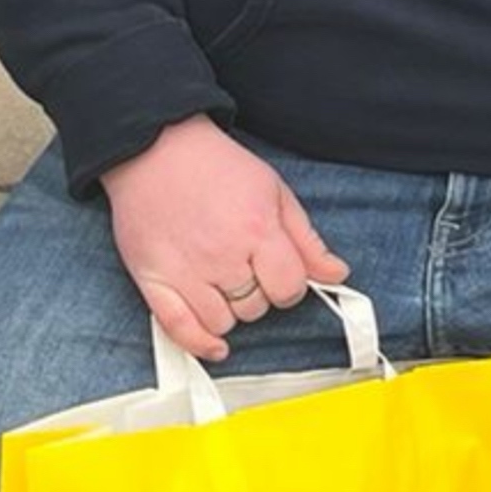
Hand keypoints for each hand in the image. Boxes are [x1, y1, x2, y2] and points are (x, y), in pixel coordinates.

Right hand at [101, 115, 348, 360]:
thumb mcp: (274, 190)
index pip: (289, 288)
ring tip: (223, 280)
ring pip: (223, 324)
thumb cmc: (216, 166)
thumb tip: (336, 274)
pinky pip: (179, 331)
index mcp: (257, 230)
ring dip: (230, 311)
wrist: (156, 148)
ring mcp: (186, 271)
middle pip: (256, 308)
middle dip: (258, 292)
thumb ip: (306, 239)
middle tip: (246, 265)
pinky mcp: (153, 280)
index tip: (282, 273)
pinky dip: (200, 344)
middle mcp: (222, 255)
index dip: (290, 284)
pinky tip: (216, 343)